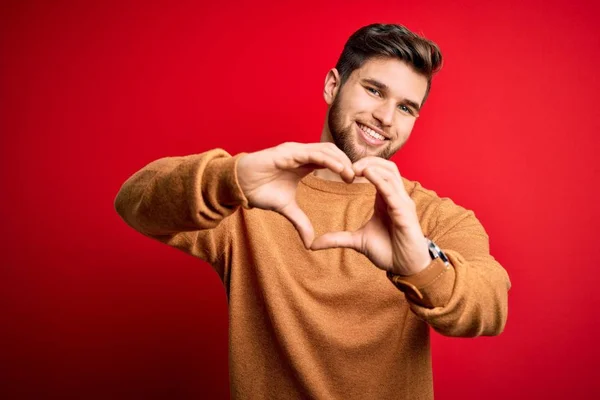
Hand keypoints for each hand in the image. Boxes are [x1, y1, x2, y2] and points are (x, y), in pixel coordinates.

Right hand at [237, 142, 354, 247]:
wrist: (238, 185)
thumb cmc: (259, 191)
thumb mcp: (286, 209)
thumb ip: (300, 222)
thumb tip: (310, 243)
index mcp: (304, 162)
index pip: (331, 160)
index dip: (345, 168)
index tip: (356, 182)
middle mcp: (301, 153)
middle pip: (333, 152)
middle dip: (348, 163)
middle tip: (360, 178)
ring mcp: (295, 150)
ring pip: (326, 150)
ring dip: (342, 161)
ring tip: (353, 175)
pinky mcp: (287, 152)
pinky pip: (313, 153)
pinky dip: (329, 160)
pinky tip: (340, 170)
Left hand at [311, 157, 430, 275]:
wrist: (405, 268)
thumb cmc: (388, 251)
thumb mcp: (357, 242)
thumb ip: (337, 238)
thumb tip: (313, 244)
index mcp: (386, 199)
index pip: (378, 171)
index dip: (363, 165)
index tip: (343, 169)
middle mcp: (396, 197)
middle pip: (386, 166)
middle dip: (368, 161)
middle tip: (348, 165)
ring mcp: (402, 203)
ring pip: (391, 173)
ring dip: (373, 166)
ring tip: (355, 168)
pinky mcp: (405, 212)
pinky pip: (392, 190)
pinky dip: (380, 179)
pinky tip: (367, 174)